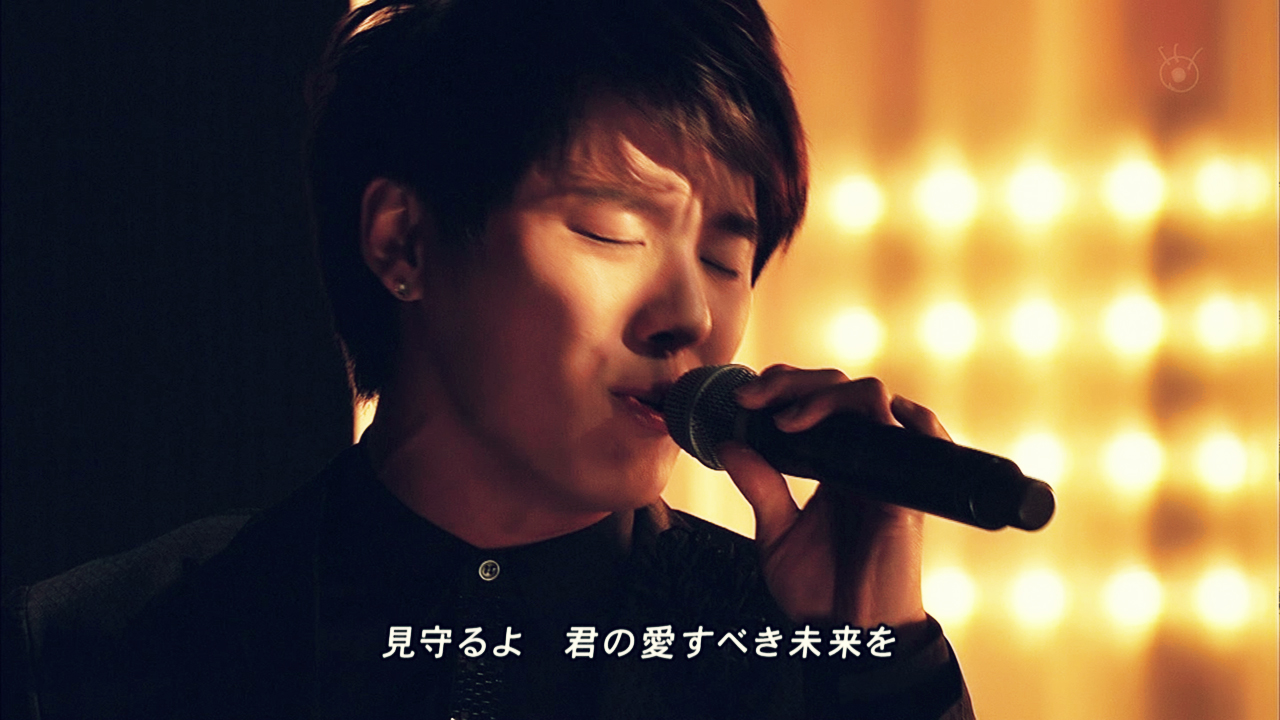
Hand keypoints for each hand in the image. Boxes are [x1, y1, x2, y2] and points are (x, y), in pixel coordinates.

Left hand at [717, 364, 951, 635]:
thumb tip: (728, 445)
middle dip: (794, 381)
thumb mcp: (776, 534)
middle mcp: (864, 459)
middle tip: (754, 397)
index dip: (786, 385)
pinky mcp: (906, 492)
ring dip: (828, 393)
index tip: (744, 397)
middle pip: (840, 388)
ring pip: (873, 396)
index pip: (817, 401)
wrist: (849, 639)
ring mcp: (889, 471)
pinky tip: (856, 417)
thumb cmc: (820, 594)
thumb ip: (760, 488)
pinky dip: (898, 415)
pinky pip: (920, 436)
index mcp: (835, 465)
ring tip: (788, 416)